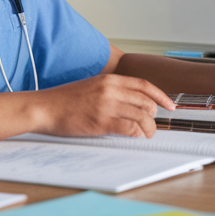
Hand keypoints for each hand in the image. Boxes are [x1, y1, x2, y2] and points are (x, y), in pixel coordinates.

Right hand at [35, 73, 175, 137]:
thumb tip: (132, 103)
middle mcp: (111, 89)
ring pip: (142, 116)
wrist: (44, 107)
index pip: (144, 85)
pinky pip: (129, 128)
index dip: (161, 96)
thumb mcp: (91, 86)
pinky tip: (134, 136)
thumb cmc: (65, 100)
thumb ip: (111, 91)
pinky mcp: (101, 122)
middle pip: (146, 101)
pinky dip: (136, 133)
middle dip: (154, 115)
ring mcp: (106, 105)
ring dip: (148, 128)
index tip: (170, 105)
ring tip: (146, 134)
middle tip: (152, 125)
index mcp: (109, 79)